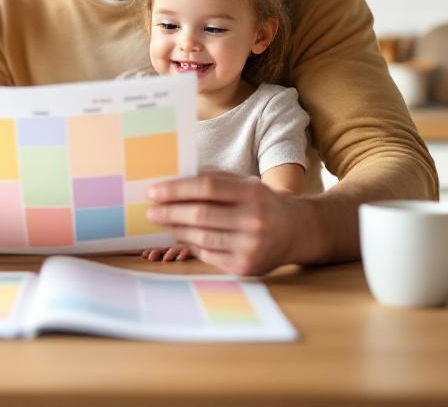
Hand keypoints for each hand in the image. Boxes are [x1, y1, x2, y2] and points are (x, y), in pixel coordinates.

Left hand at [146, 173, 317, 274]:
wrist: (297, 231)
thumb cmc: (263, 203)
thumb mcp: (247, 184)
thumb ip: (215, 179)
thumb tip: (174, 180)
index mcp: (253, 193)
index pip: (207, 187)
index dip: (176, 189)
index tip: (153, 191)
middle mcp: (254, 220)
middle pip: (201, 214)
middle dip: (169, 212)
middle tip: (150, 210)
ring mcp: (250, 246)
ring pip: (201, 237)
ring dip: (175, 230)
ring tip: (161, 222)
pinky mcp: (245, 267)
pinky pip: (208, 254)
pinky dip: (190, 245)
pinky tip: (180, 236)